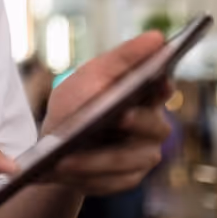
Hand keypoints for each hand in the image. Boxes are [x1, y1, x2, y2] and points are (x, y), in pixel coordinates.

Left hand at [41, 32, 171, 195]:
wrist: (53, 149)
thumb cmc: (75, 105)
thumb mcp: (88, 77)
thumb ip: (120, 59)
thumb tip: (157, 37)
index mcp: (144, 96)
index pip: (163, 87)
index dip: (164, 85)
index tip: (160, 80)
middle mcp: (151, 127)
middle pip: (155, 126)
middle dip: (136, 122)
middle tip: (120, 116)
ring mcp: (142, 155)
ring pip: (130, 159)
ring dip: (96, 159)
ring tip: (65, 158)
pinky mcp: (127, 179)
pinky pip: (113, 180)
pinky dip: (87, 175)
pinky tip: (65, 170)